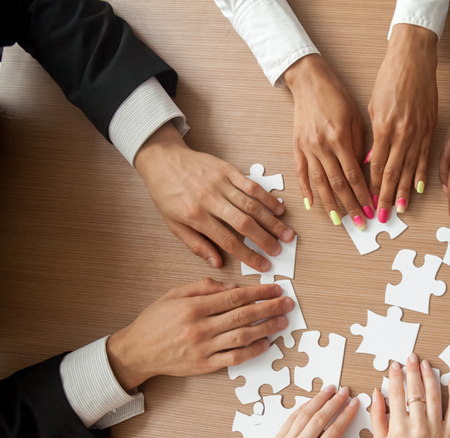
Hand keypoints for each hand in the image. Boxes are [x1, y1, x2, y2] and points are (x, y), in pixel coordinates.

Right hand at [106, 278, 291, 388]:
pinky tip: (266, 343)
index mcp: (194, 307)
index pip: (235, 297)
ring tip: (282, 321)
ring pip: (243, 336)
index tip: (276, 288)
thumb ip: (203, 286)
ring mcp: (203, 348)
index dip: (259, 292)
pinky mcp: (205, 365)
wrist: (137, 351)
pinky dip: (253, 351)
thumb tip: (232, 286)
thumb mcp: (174, 294)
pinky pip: (234, 358)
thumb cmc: (155, 321)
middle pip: (244, 315)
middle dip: (270, 307)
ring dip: (267, 328)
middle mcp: (200, 327)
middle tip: (288, 303)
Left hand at [135, 122, 295, 271]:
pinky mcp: (228, 170)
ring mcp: (221, 183)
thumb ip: (196, 244)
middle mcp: (210, 200)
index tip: (264, 265)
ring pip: (252, 205)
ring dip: (272, 222)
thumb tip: (217, 263)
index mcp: (196, 216)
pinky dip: (267, 197)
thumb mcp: (173, 224)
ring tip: (287, 234)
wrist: (162, 160)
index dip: (248, 256)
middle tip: (280, 251)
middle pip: (244, 224)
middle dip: (265, 240)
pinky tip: (279, 208)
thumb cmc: (167, 193)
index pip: (228, 241)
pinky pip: (252, 185)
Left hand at [249, 386, 365, 437]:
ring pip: (305, 415)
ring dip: (318, 399)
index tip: (353, 404)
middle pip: (320, 418)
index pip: (334, 430)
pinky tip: (310, 402)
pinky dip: (302, 408)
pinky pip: (291, 419)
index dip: (346, 414)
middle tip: (344, 391)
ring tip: (329, 389)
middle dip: (334, 402)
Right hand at [284, 55, 373, 228]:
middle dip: (351, 206)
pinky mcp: (296, 147)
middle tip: (361, 223)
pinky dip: (305, 191)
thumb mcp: (356, 119)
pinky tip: (312, 205)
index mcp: (340, 138)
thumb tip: (365, 174)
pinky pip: (301, 173)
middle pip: (338, 184)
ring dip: (330, 204)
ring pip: (319, 183)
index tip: (372, 209)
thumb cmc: (337, 97)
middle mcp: (322, 146)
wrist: (309, 81)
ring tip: (339, 221)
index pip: (354, 175)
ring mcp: (307, 148)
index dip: (363, 195)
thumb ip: (360, 147)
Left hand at [368, 24, 437, 221]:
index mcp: (384, 127)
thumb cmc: (390, 78)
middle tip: (382, 216)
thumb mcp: (374, 106)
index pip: (376, 165)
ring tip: (400, 210)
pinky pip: (425, 157)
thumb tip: (370, 160)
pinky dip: (422, 175)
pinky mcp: (430, 128)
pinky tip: (420, 190)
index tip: (369, 202)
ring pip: (410, 169)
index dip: (373, 187)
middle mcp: (403, 133)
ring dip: (405, 192)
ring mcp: (419, 132)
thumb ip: (374, 136)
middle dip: (386, 197)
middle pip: (393, 173)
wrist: (414, 58)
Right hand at [371, 354, 449, 437]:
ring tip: (427, 365)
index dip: (396, 376)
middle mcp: (418, 426)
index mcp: (398, 428)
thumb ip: (377, 417)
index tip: (395, 366)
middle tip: (412, 358)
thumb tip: (376, 393)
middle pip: (416, 391)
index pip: (397, 393)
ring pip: (435, 396)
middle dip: (413, 370)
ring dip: (431, 377)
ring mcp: (436, 430)